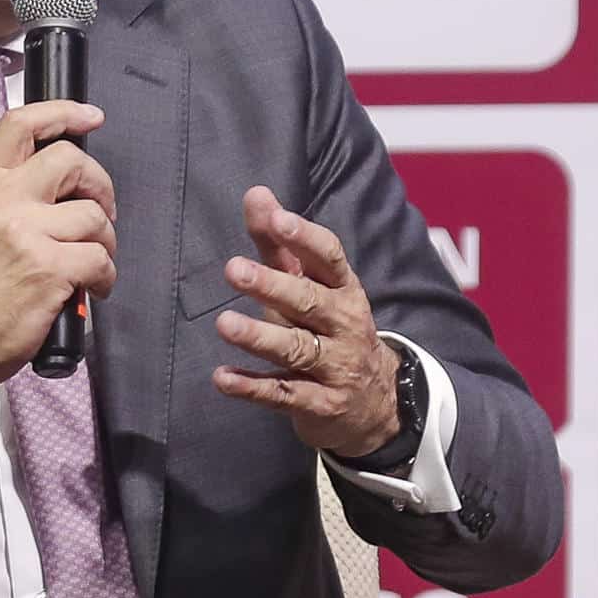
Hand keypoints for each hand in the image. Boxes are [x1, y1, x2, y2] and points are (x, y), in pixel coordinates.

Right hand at [0, 100, 115, 424]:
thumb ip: (10, 192)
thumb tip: (61, 181)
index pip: (22, 125)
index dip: (63, 112)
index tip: (89, 117)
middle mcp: (3, 200)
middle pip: (72, 161)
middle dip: (99, 184)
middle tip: (100, 207)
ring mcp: (27, 232)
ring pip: (94, 216)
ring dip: (104, 242)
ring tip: (89, 261)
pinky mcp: (49, 268)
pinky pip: (100, 259)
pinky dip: (105, 276)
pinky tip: (90, 288)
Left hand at [211, 186, 400, 457]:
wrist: (374, 402)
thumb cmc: (329, 328)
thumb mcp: (311, 286)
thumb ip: (278, 244)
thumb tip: (255, 193)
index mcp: (344, 289)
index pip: (329, 258)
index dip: (305, 238)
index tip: (277, 220)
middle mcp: (344, 324)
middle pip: (309, 302)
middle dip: (272, 285)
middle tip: (233, 269)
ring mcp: (335, 366)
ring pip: (297, 349)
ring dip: (259, 337)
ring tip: (224, 324)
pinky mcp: (320, 404)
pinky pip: (284, 394)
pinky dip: (252, 388)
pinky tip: (222, 378)